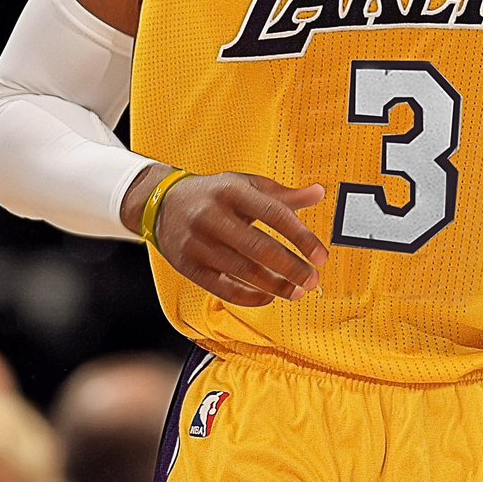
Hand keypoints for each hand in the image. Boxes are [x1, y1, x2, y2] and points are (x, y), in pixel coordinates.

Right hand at [122, 165, 327, 305]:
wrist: (162, 202)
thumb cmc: (213, 193)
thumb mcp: (246, 184)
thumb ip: (283, 194)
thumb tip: (319, 193)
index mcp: (233, 191)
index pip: (274, 214)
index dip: (300, 236)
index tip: (320, 255)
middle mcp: (213, 216)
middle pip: (259, 247)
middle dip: (290, 267)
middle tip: (312, 279)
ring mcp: (198, 242)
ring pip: (242, 270)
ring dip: (274, 285)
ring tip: (296, 291)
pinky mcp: (188, 265)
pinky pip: (221, 287)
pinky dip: (248, 296)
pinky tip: (268, 297)